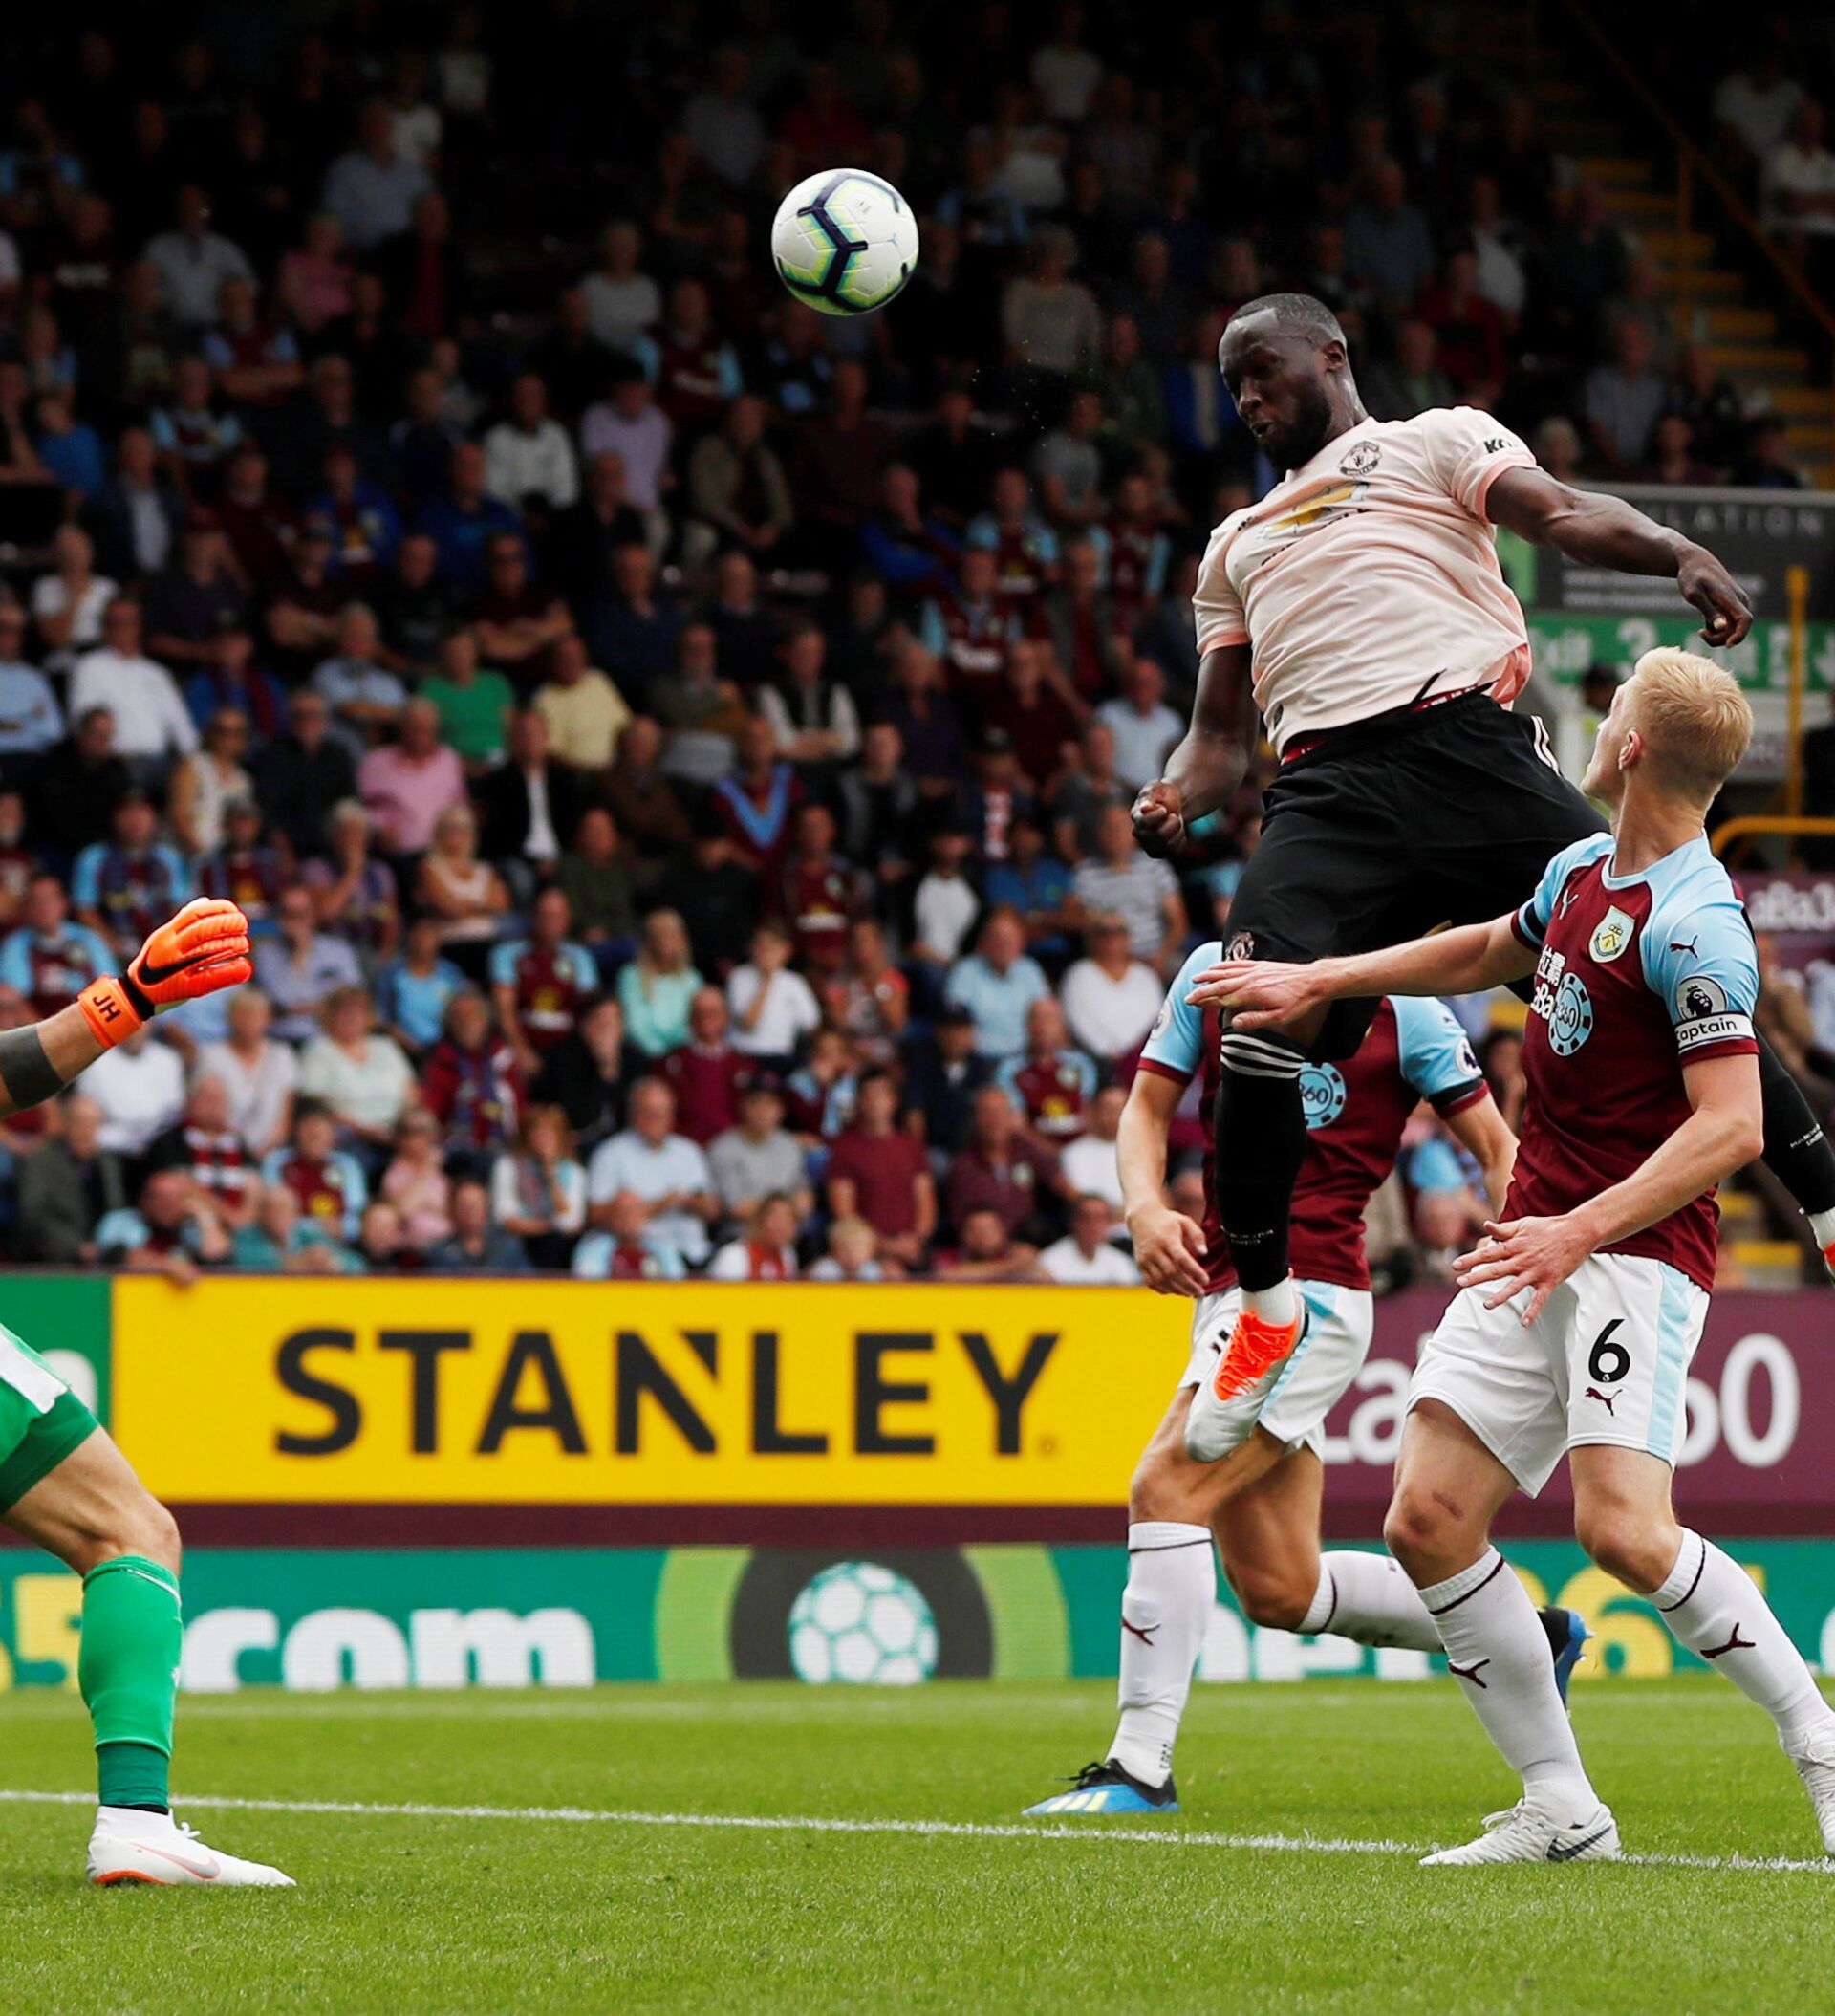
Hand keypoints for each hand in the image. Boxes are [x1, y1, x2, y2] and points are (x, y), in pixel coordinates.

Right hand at [129, 898, 252, 1009]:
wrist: (136, 995)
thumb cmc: (155, 963)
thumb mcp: (163, 938)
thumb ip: (183, 921)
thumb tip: (204, 901)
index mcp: (165, 935)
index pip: (194, 914)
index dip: (217, 909)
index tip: (233, 910)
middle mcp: (169, 949)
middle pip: (202, 930)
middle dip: (227, 924)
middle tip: (243, 924)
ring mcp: (175, 968)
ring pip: (207, 950)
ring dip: (232, 944)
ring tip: (245, 943)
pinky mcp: (184, 989)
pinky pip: (210, 978)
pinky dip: (230, 972)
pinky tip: (244, 967)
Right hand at [1128, 1203, 1208, 1295]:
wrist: (1142, 1218)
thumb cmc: (1166, 1221)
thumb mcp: (1184, 1221)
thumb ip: (1197, 1236)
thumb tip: (1204, 1253)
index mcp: (1167, 1239)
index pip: (1182, 1259)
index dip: (1195, 1272)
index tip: (1205, 1280)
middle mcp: (1154, 1250)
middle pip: (1172, 1273)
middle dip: (1188, 1285)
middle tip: (1200, 1292)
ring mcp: (1145, 1259)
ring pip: (1161, 1280)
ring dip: (1177, 1290)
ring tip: (1190, 1293)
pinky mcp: (1140, 1265)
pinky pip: (1151, 1282)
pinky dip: (1163, 1289)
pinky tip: (1175, 1290)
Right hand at [1131, 780, 1184, 858]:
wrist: (1172, 802)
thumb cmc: (1162, 794)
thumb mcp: (1156, 788)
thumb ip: (1149, 796)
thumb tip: (1144, 808)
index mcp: (1136, 815)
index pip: (1144, 822)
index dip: (1157, 816)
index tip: (1164, 809)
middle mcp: (1139, 833)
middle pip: (1159, 836)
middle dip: (1173, 824)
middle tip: (1174, 816)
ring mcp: (1148, 844)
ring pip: (1167, 846)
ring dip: (1177, 832)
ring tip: (1176, 822)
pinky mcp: (1159, 852)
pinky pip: (1174, 851)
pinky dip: (1180, 840)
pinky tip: (1177, 831)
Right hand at [1184, 957, 1326, 1027]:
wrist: (1313, 981)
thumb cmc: (1298, 1001)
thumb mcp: (1279, 1017)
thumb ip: (1255, 1020)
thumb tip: (1234, 1023)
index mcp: (1252, 993)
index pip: (1222, 997)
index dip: (1206, 1000)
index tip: (1192, 1003)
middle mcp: (1250, 979)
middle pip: (1220, 985)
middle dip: (1202, 990)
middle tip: (1188, 997)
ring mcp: (1254, 970)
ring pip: (1226, 972)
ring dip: (1209, 976)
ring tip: (1195, 979)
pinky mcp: (1260, 965)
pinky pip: (1237, 964)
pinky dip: (1224, 965)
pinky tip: (1217, 966)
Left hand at [1452, 1213, 1594, 1323]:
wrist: (1577, 1231)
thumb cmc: (1549, 1227)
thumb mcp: (1523, 1223)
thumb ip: (1503, 1229)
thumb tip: (1485, 1225)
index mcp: (1514, 1245)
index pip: (1487, 1253)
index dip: (1470, 1259)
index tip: (1455, 1265)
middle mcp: (1522, 1260)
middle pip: (1496, 1270)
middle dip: (1477, 1276)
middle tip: (1461, 1283)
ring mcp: (1536, 1271)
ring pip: (1515, 1286)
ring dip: (1500, 1296)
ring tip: (1486, 1305)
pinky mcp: (1550, 1280)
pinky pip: (1540, 1299)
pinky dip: (1533, 1311)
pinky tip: (1524, 1322)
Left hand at [1675, 543, 1751, 648]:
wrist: (1695, 562)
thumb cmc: (1691, 577)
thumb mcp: (1694, 595)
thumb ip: (1708, 611)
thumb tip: (1722, 627)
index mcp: (1730, 598)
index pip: (1745, 619)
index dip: (1740, 635)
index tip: (1727, 645)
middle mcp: (1739, 601)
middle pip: (1738, 629)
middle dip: (1721, 639)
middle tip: (1700, 634)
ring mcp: (1737, 603)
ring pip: (1734, 628)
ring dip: (1719, 636)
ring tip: (1700, 631)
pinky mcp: (1732, 606)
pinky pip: (1729, 625)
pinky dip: (1718, 630)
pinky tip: (1704, 625)